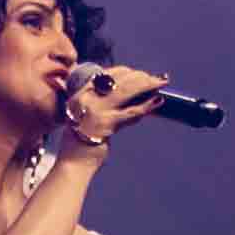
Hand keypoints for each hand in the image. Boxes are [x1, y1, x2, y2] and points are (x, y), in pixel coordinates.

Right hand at [50, 62, 167, 160]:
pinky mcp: (106, 123)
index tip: (140, 74)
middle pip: (118, 80)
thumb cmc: (80, 143)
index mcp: (80, 94)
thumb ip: (98, 105)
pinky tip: (157, 101)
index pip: (106, 74)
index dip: (127, 72)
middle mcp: (87, 98)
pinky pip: (131, 112)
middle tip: (156, 78)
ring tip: (161, 83)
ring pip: (126, 90)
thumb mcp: (83, 117)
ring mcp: (96, 109)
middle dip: (140, 76)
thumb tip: (125, 96)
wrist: (73, 162)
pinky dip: (146, 106)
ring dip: (146, 85)